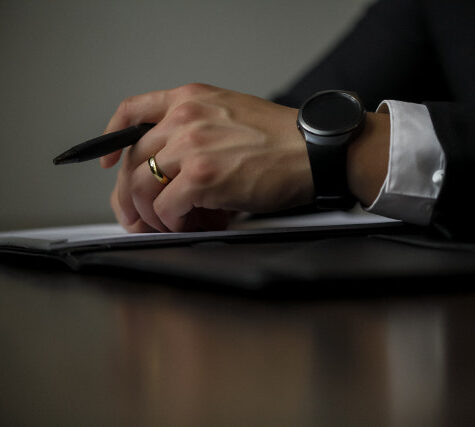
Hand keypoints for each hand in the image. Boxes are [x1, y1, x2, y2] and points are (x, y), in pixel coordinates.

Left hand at [101, 84, 313, 231]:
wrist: (314, 150)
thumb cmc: (282, 139)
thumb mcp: (231, 115)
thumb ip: (195, 131)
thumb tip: (170, 173)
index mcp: (191, 99)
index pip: (132, 111)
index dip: (112, 139)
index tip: (107, 162)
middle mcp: (185, 118)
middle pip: (132, 160)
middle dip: (131, 196)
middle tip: (139, 217)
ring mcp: (192, 146)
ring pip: (143, 187)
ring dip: (153, 215)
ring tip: (173, 225)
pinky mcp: (203, 177)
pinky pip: (166, 208)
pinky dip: (173, 223)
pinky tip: (192, 225)